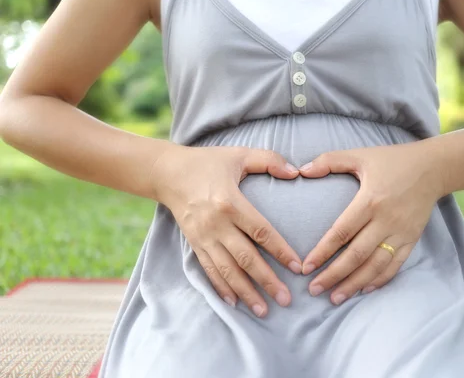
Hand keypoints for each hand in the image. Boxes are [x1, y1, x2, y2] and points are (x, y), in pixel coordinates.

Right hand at [151, 145, 302, 316]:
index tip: (297, 267)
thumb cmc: (208, 162)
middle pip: (246, 258)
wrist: (167, 173)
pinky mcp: (194, 244)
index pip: (261, 232)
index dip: (280, 251)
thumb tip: (295, 171)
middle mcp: (216, 224)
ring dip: (246, 292)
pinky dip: (221, 287)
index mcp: (230, 202)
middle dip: (267, 280)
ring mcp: (203, 237)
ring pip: (227, 270)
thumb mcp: (239, 154)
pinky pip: (209, 270)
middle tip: (286, 299)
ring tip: (263, 310)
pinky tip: (234, 302)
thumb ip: (269, 160)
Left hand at [299, 142, 443, 304]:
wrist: (434, 167)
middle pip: (357, 255)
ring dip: (354, 283)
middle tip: (314, 289)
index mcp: (370, 200)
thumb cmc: (393, 160)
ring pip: (376, 265)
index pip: (342, 232)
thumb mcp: (360, 154)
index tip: (306, 267)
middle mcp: (386, 220)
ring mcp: (401, 232)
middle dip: (334, 275)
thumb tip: (301, 170)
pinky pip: (396, 265)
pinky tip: (363, 289)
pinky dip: (380, 280)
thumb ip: (329, 161)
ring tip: (335, 297)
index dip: (323, 252)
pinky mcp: (412, 239)